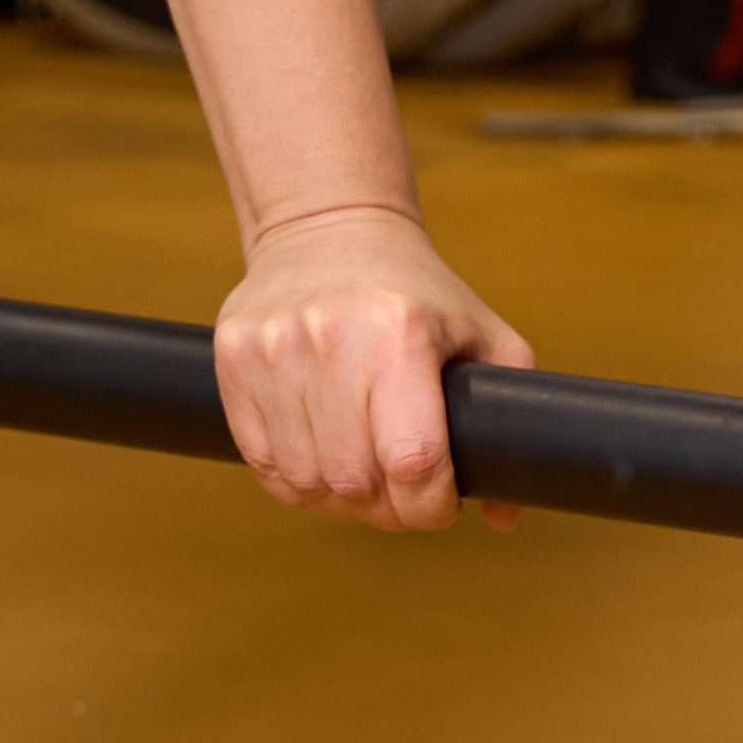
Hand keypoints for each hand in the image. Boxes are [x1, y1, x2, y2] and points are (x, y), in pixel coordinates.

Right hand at [213, 205, 529, 531]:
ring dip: (341, 502)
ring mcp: (273, 349)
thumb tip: (505, 515)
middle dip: (389, 511)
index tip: (442, 503)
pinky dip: (297, 482)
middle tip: (405, 498)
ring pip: (306, 481)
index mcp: (402, 332)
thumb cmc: (417, 292)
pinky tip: (325, 462)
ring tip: (366, 481)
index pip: (413, 461)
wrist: (328, 228)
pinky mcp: (233, 359)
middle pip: (355, 482)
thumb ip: (508, 419)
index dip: (431, 506)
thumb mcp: (482, 335)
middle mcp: (332, 339)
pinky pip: (262, 462)